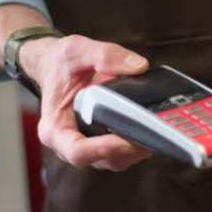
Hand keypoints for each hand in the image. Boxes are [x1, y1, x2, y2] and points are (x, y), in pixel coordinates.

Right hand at [21, 35, 152, 170]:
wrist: (56, 68)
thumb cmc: (61, 64)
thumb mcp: (77, 50)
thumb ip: (106, 55)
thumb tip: (139, 66)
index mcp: (54, 128)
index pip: (77, 152)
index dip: (103, 150)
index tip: (125, 139)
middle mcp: (68, 145)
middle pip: (102, 160)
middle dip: (129, 149)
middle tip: (153, 132)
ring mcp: (88, 148)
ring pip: (116, 160)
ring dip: (137, 149)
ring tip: (157, 129)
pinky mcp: (103, 146)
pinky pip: (123, 154)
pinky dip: (139, 143)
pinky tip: (152, 127)